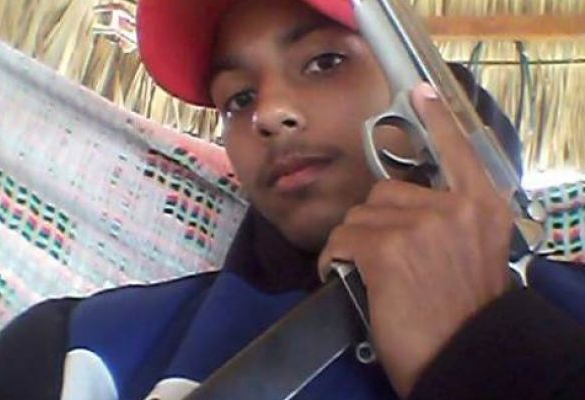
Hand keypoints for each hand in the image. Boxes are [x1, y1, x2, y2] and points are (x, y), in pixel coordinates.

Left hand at [318, 83, 513, 396]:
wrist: (464, 356)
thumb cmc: (462, 313)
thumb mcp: (473, 256)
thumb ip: (450, 222)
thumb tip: (407, 211)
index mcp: (482, 208)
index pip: (457, 150)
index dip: (435, 120)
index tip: (420, 91)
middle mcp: (454, 209)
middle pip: (386, 192)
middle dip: (376, 222)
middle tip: (383, 258)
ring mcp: (419, 225)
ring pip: (359, 217)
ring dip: (355, 244)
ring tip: (370, 276)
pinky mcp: (385, 247)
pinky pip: (340, 240)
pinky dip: (334, 260)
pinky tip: (344, 278)